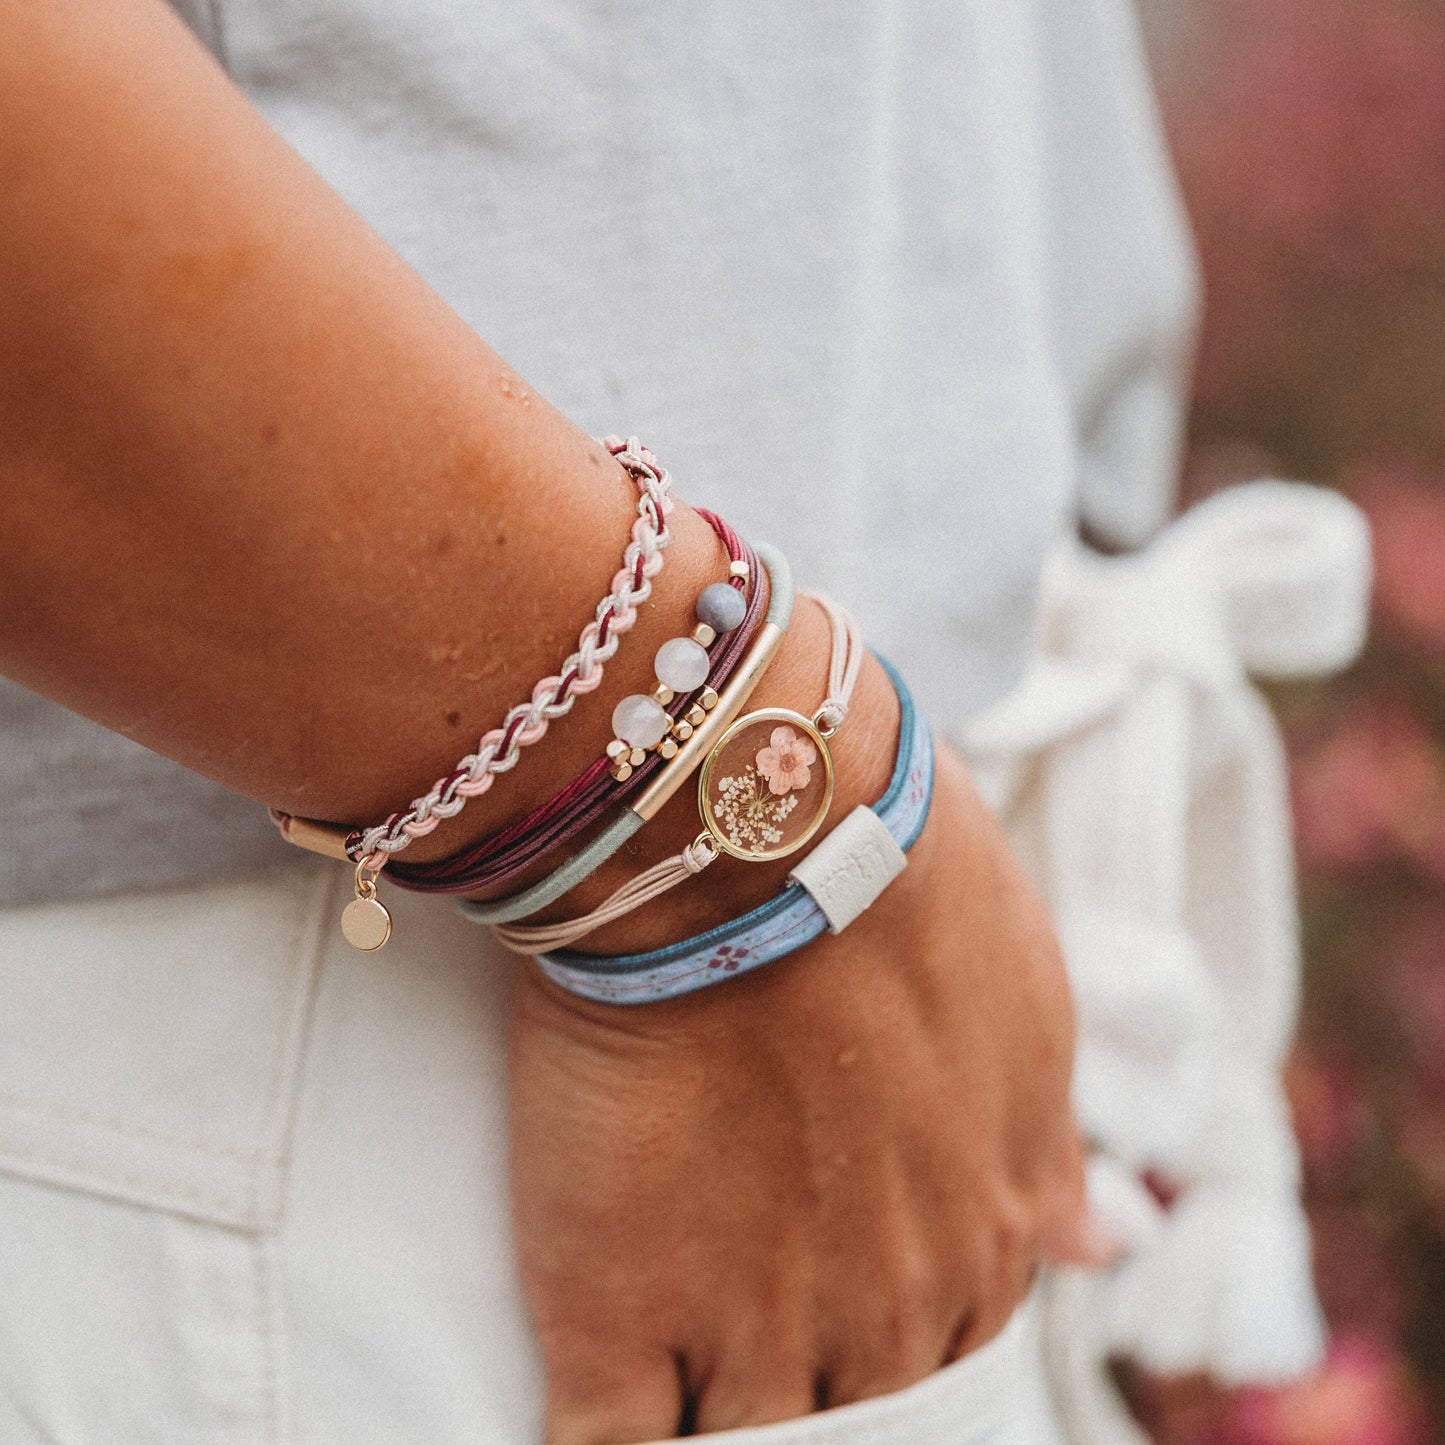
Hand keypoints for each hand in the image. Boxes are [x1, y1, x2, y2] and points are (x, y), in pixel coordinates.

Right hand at [508, 742, 1099, 1444]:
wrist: (758, 848)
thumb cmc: (902, 896)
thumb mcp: (1021, 1013)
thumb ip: (1045, 1148)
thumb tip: (1111, 1239)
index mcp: (976, 1246)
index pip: (943, 1360)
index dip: (877, 1335)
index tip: (822, 1294)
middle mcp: (876, 1316)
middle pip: (839, 1415)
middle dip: (797, 1384)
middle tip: (739, 1313)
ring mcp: (745, 1330)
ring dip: (706, 1416)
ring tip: (676, 1357)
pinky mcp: (612, 1314)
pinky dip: (598, 1440)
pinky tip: (594, 1404)